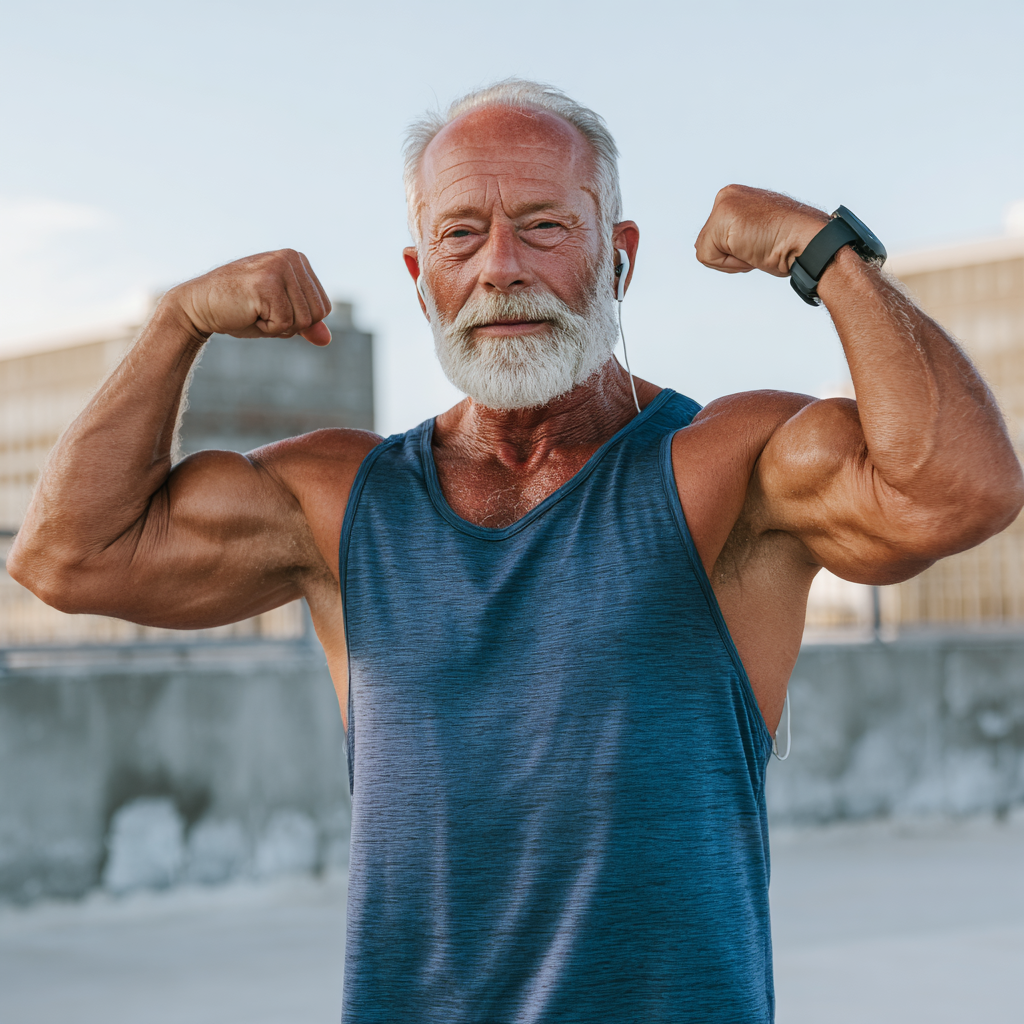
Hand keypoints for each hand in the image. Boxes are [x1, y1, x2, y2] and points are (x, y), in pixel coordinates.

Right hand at [168, 249, 332, 344]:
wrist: (198, 306)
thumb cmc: (239, 311)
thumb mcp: (280, 318)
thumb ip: (306, 325)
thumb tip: (326, 339)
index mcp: (298, 260)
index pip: (323, 308)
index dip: (298, 320)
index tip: (270, 308)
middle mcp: (291, 258)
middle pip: (317, 315)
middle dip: (290, 325)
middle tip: (260, 310)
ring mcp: (279, 267)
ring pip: (303, 321)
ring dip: (277, 326)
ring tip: (254, 310)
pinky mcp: (266, 283)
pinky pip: (284, 323)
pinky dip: (266, 328)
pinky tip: (247, 312)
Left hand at [694, 185, 828, 277]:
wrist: (809, 241)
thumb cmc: (790, 244)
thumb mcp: (758, 236)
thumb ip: (738, 237)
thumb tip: (724, 248)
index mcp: (736, 198)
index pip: (715, 239)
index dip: (735, 254)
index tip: (760, 244)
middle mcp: (728, 196)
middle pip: (706, 244)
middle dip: (730, 257)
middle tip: (759, 247)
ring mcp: (725, 204)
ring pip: (706, 251)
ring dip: (731, 261)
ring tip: (757, 247)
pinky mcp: (722, 219)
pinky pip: (707, 257)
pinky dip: (729, 264)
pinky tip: (752, 250)